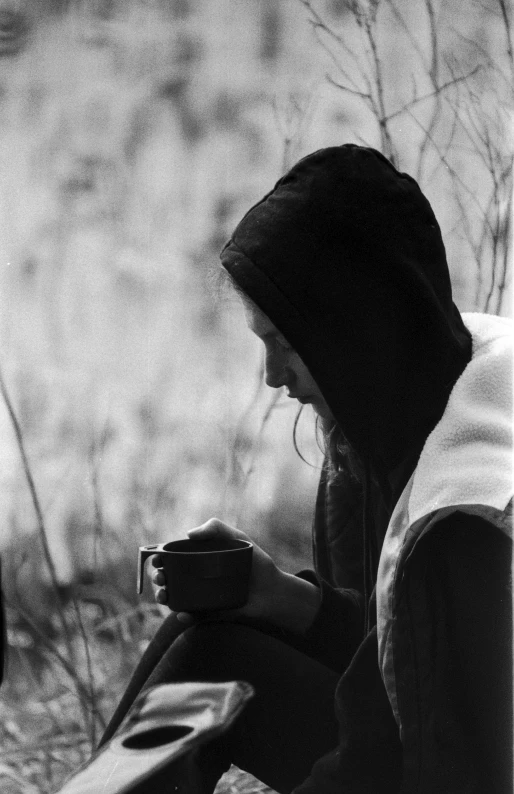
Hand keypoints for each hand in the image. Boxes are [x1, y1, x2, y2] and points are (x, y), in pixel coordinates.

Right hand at [151, 518, 320, 633]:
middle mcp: (199, 577)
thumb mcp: (239, 538)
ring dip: (164, 597)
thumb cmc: (257, 563)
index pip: (175, 558)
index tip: (156, 559)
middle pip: (170, 577)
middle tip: (160, 577)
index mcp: (201, 559)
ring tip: (164, 596)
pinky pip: (193, 616)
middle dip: (159, 577)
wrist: (273, 590)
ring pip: (176, 597)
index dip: (161, 558)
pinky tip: (182, 614)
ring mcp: (203, 596)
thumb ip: (218, 528)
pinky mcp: (210, 613)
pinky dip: (185, 616)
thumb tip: (189, 533)